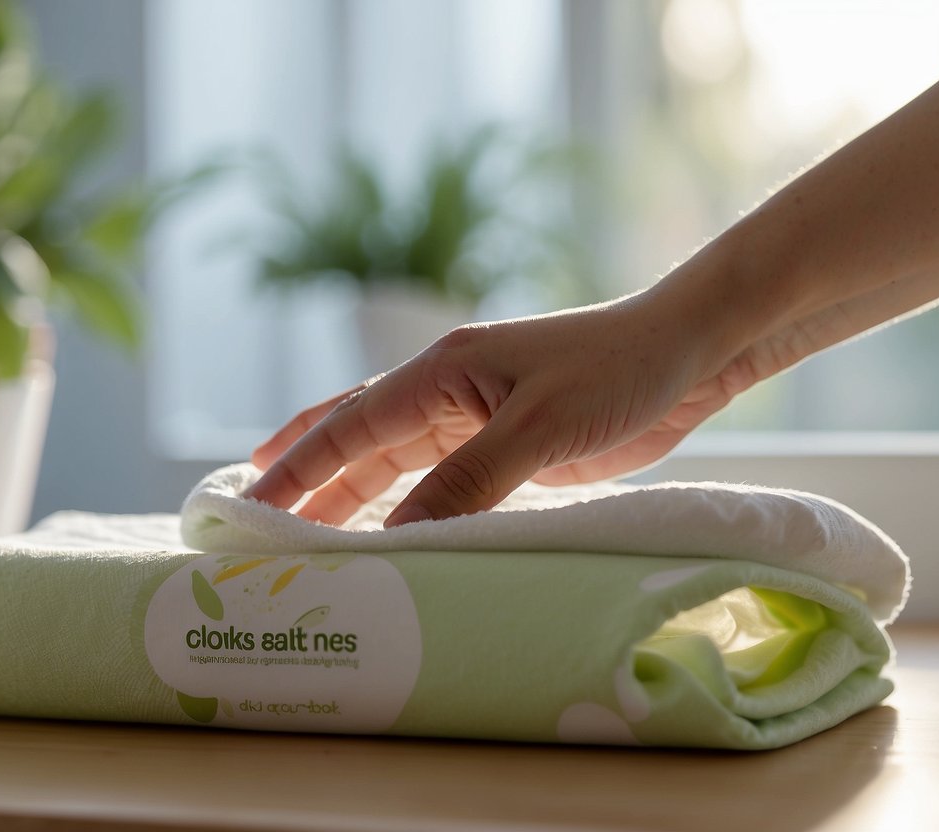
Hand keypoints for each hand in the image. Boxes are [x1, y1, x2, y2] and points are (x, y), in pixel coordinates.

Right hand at [246, 292, 753, 525]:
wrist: (687, 352)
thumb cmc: (618, 372)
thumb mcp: (538, 430)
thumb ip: (466, 483)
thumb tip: (398, 536)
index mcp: (442, 371)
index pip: (349, 425)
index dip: (297, 468)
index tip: (251, 505)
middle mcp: (447, 389)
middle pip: (358, 441)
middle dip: (308, 482)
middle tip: (260, 527)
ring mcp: (475, 414)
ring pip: (393, 460)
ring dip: (349, 494)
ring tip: (305, 532)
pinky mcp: (506, 440)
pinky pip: (438, 476)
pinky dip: (405, 502)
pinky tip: (388, 526)